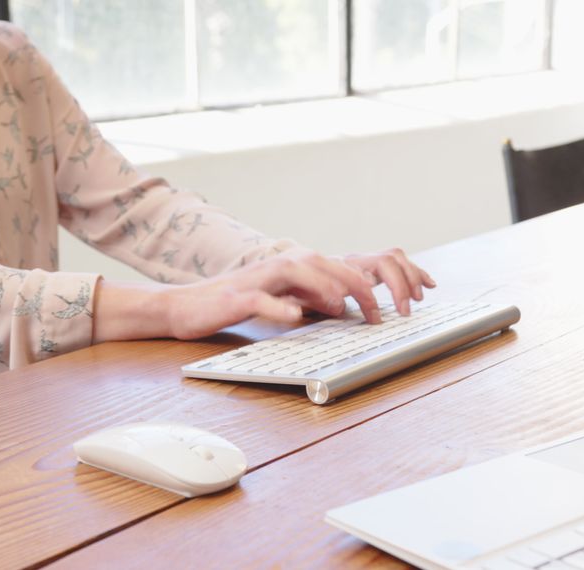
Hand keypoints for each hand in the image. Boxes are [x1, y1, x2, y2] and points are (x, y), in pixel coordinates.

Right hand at [92, 248, 435, 342]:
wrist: (185, 307)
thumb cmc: (233, 305)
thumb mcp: (281, 300)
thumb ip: (310, 297)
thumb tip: (343, 303)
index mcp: (294, 267)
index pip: (342, 267)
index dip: (373, 280)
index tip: (398, 298)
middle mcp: (281, 266)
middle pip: (327, 265)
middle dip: (360, 285)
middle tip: (385, 310)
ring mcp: (258, 280)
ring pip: (298, 273)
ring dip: (325, 289)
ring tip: (346, 308)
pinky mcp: (236, 297)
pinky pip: (262, 301)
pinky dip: (280, 308)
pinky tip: (294, 318)